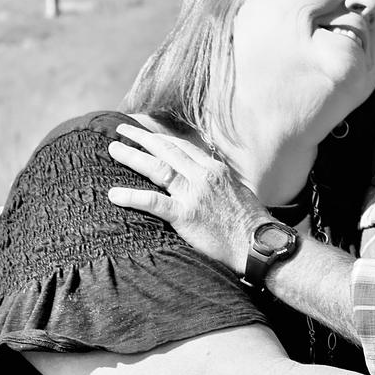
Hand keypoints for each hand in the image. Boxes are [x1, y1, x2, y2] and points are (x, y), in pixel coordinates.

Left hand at [107, 115, 267, 272]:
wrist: (260, 245)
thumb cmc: (251, 225)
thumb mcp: (238, 194)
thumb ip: (220, 184)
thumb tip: (211, 182)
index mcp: (215, 170)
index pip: (183, 147)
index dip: (161, 138)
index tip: (146, 133)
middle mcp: (204, 176)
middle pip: (167, 150)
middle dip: (142, 137)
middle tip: (122, 129)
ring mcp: (194, 194)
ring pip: (157, 168)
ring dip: (132, 156)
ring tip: (114, 149)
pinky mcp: (186, 215)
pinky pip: (153, 202)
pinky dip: (131, 196)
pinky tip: (114, 194)